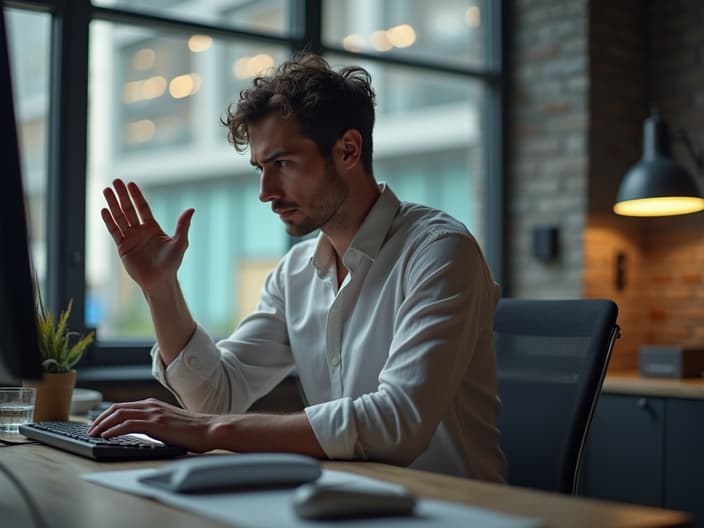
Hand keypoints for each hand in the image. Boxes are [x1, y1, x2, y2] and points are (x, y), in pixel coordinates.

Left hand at [87, 398, 215, 452]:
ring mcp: (154, 414)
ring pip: (119, 415)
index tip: (97, 424)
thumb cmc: (194, 430)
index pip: (123, 406)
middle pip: (117, 408)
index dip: (106, 415)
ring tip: (93, 433)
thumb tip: (143, 432)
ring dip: (103, 424)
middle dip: (99, 419)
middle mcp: (152, 406)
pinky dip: (114, 430)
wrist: (210, 429)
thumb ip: (155, 423)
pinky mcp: (156, 424)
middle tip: (89, 429)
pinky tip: (106, 436)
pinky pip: (128, 425)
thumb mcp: (170, 423)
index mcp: (154, 405)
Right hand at [101, 178, 194, 292]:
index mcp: (152, 227)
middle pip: (129, 209)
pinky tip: (104, 210)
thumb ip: (183, 225)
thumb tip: (191, 209)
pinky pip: (114, 231)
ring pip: (119, 218)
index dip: (136, 195)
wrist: (160, 280)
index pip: (142, 207)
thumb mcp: (180, 242)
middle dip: (122, 195)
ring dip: (113, 204)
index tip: (130, 183)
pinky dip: (109, 221)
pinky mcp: (122, 247)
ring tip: (106, 190)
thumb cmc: (172, 263)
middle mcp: (140, 231)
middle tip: (115, 181)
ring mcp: (130, 238)